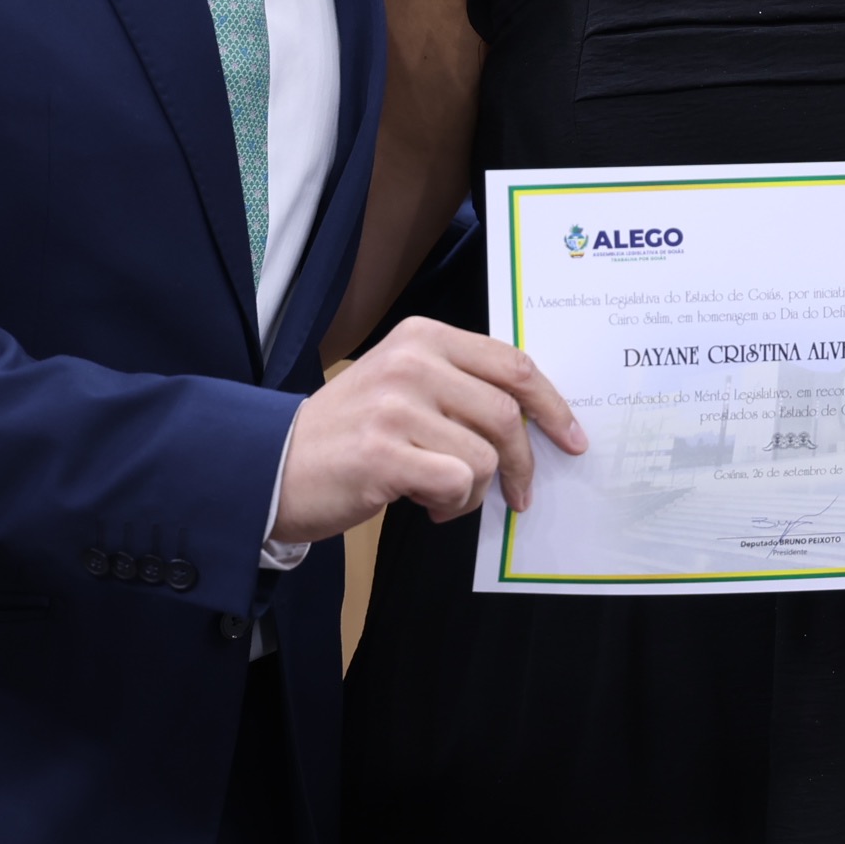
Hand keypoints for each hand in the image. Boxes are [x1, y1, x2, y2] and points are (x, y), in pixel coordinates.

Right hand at [270, 318, 587, 544]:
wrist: (273, 465)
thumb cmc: (349, 432)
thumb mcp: (403, 384)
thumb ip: (461, 385)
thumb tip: (535, 417)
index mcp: (423, 337)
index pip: (513, 365)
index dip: (552, 406)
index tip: (571, 438)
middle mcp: (412, 362)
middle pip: (507, 414)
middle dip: (523, 463)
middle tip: (519, 493)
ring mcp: (396, 406)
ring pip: (485, 456)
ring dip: (476, 491)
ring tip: (446, 497)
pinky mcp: (384, 453)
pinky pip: (456, 483)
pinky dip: (453, 505)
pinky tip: (428, 506)